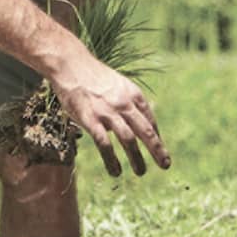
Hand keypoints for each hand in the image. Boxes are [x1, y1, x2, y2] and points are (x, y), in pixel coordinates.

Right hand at [49, 53, 169, 176]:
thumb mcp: (118, 84)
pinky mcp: (91, 119)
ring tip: (141, 172)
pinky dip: (112, 160)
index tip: (159, 149)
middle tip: (165, 165)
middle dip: (157, 150)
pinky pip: (105, 144)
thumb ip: (128, 101)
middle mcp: (124, 104)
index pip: (150, 119)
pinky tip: (116, 171)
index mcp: (133, 94)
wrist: (71, 64)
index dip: (156, 136)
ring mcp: (108, 112)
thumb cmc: (93, 76)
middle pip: (146, 131)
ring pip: (128, 140)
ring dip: (137, 158)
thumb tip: (134, 121)